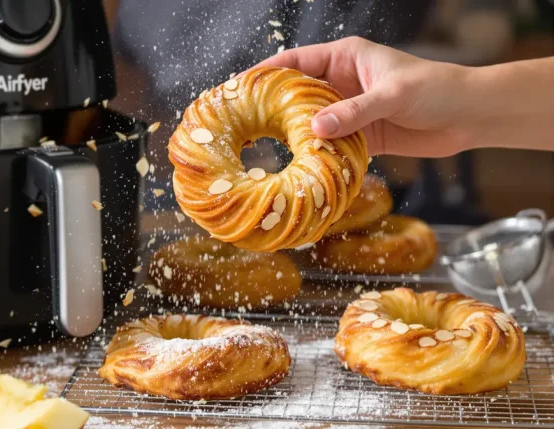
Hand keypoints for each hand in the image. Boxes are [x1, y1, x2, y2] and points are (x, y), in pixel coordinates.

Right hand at [251, 37, 474, 157]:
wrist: (468, 116)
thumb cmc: (435, 89)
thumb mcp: (393, 94)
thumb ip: (355, 111)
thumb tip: (315, 128)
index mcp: (344, 58)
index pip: (295, 62)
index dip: (266, 73)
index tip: (240, 88)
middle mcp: (340, 83)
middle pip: (295, 94)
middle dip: (270, 107)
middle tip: (242, 123)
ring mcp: (347, 111)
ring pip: (309, 122)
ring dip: (292, 135)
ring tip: (262, 149)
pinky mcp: (358, 137)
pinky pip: (329, 145)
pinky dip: (315, 155)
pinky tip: (298, 165)